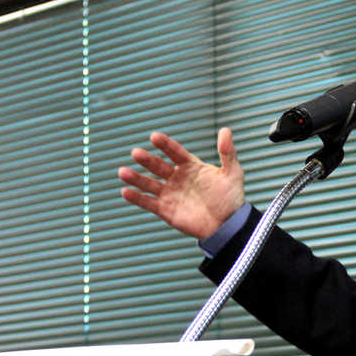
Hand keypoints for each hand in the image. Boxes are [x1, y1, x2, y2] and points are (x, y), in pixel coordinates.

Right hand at [118, 128, 244, 239]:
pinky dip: (136, 198)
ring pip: (149, 183)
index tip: (154, 137)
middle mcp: (177, 177)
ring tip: (123, 172)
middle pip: (158, 166)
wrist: (228, 225)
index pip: (175, 152)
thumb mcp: (233, 173)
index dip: (165, 145)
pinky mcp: (165, 210)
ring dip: (136, 178)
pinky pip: (148, 202)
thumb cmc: (231, 198)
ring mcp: (170, 193)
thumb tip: (225, 130)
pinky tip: (125, 191)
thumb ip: (227, 152)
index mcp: (191, 166)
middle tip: (136, 153)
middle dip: (147, 160)